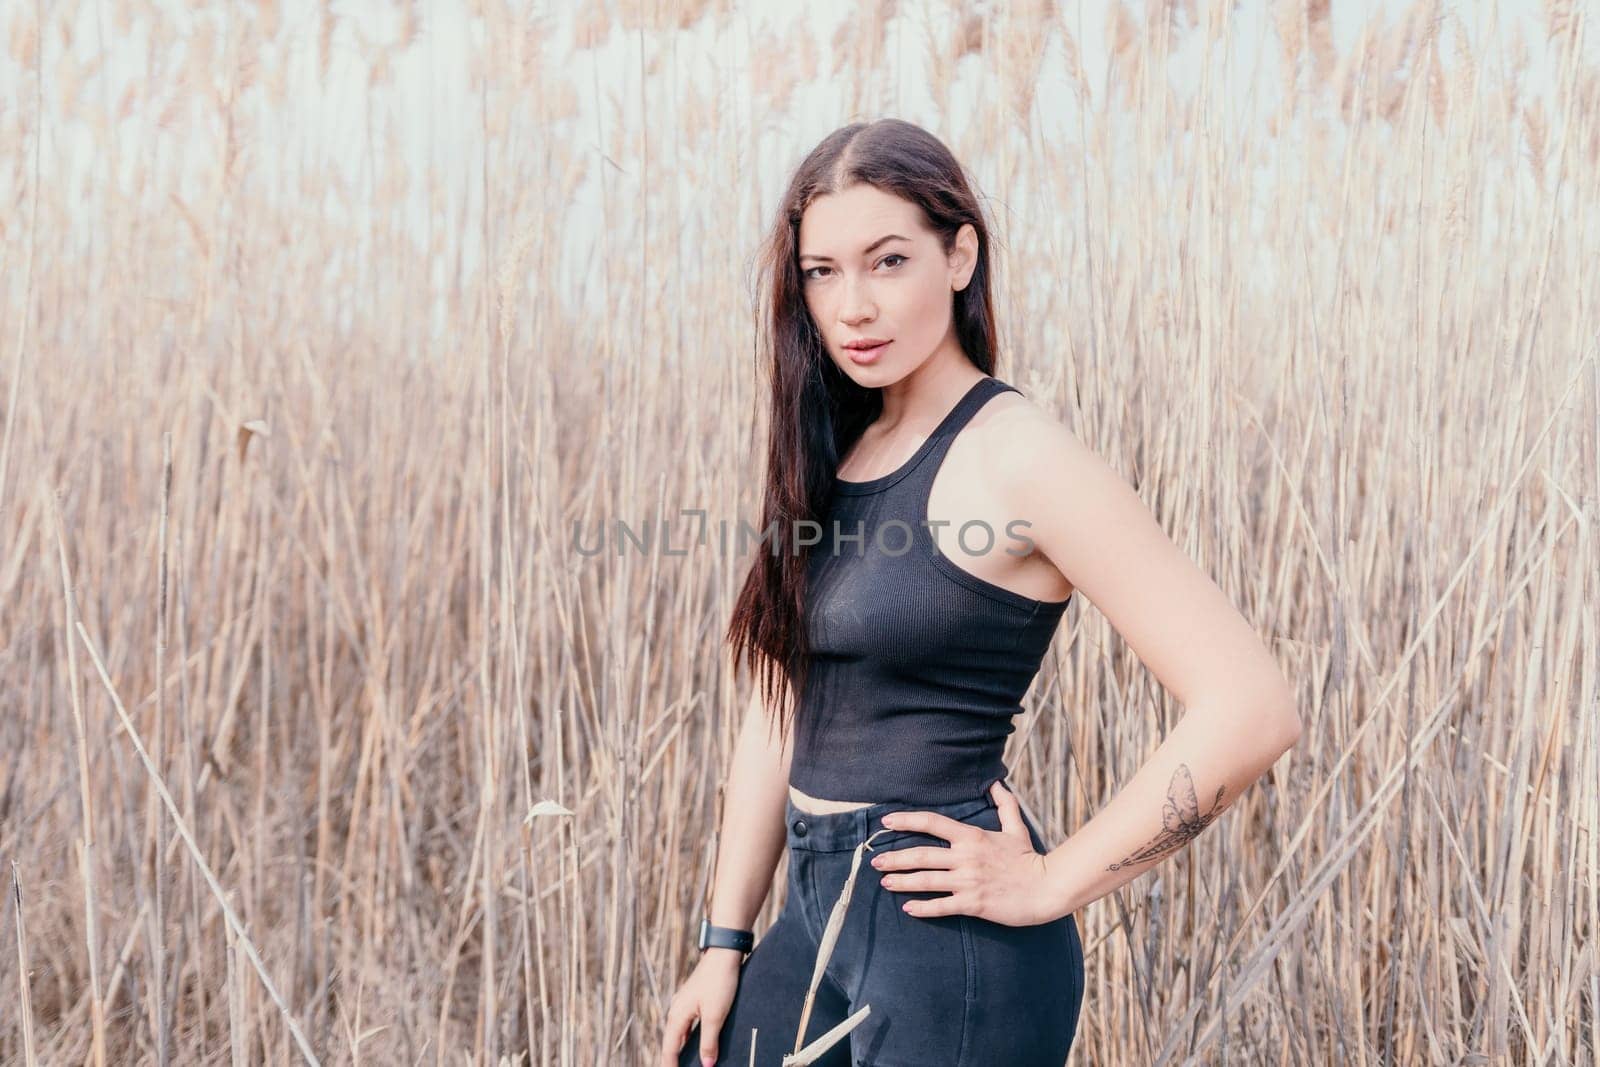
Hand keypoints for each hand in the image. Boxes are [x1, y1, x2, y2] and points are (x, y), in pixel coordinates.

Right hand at [658, 949, 742, 1065]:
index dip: (670, 1065)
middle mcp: (676, 1009)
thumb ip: (709, 1042)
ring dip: (681, 1048)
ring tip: (685, 1062)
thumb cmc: (719, 982)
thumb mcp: (715, 1016)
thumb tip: (706, 1065)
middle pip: (671, 1041)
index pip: (669, 1048)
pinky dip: (688, 1037)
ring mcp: (684, 1003)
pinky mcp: (693, 998)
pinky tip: (696, 1041)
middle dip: (673, 1058)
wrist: (724, 954)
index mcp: (677, 1015)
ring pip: (679, 1032)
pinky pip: (686, 1024)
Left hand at [870, 780, 1055, 926]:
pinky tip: (908, 908)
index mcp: (972, 837)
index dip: (906, 821)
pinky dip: (923, 908)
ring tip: (885, 883)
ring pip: (926, 880)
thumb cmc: (1028, 859)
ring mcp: (968, 881)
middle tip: (875, 861)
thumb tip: (996, 783)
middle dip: (894, 858)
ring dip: (902, 882)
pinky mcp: (973, 903)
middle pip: (921, 855)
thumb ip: (1004, 805)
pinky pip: (942, 906)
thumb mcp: (1016, 828)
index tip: (886, 822)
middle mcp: (966, 857)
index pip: (932, 822)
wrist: (1045, 888)